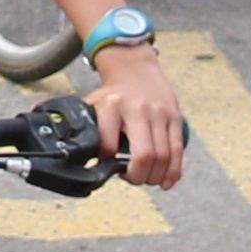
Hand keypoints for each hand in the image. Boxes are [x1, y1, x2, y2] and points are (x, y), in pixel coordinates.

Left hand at [83, 47, 188, 186]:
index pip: (109, 146)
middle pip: (144, 155)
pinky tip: (165, 182)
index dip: (108, 163)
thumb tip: (72, 157)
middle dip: (138, 177)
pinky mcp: (175, 116)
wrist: (135, 69)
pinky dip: (173, 172)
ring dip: (154, 177)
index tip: (107, 166)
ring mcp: (159, 112)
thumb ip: (84, 129)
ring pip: (163, 156)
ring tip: (145, 179)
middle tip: (131, 178)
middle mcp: (137, 108)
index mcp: (111, 106)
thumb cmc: (111, 96)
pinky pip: (177, 150)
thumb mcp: (93, 105)